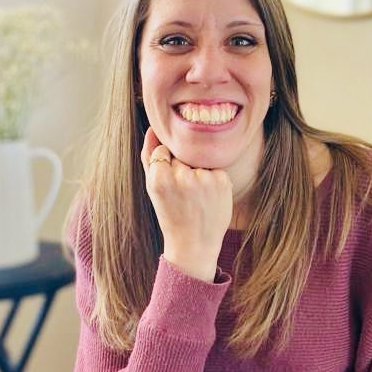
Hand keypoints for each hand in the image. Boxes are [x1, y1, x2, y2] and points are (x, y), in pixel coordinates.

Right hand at [140, 127, 232, 280]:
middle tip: (183, 194)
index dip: (166, 166)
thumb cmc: (170, 213)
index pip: (163, 150)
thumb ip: (149, 156)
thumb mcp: (152, 187)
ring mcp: (204, 178)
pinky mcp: (222, 180)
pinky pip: (214, 166)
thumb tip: (153, 128)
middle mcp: (182, 176)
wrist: (194, 243)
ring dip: (198, 171)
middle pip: (182, 153)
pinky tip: (208, 196)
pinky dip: (212, 177)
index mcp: (159, 178)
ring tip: (196, 196)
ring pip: (199, 159)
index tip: (169, 186)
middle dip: (182, 167)